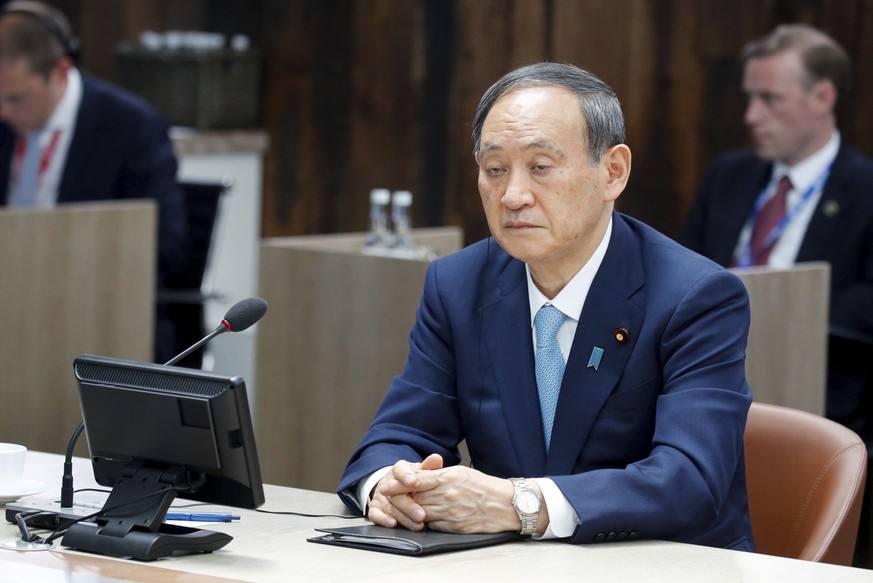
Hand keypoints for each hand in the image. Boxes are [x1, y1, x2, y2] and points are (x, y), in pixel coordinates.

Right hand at [367, 453, 443, 530]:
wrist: (396, 488)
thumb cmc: (414, 480)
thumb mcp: (422, 472)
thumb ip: (429, 466)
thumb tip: (437, 458)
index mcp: (399, 469)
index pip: (401, 470)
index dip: (406, 476)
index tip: (414, 482)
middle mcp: (387, 482)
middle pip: (396, 493)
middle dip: (410, 505)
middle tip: (422, 515)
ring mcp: (380, 496)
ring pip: (389, 506)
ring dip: (403, 517)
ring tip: (417, 525)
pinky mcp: (374, 508)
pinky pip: (375, 514)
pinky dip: (383, 519)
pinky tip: (393, 524)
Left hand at [368, 453, 524, 533]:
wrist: (506, 505)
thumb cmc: (484, 486)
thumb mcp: (461, 473)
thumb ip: (439, 475)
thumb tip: (420, 476)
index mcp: (449, 478)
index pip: (417, 481)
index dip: (399, 484)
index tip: (387, 486)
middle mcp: (448, 495)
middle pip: (415, 498)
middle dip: (400, 499)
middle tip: (387, 498)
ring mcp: (450, 513)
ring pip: (421, 513)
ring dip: (409, 512)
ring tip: (400, 510)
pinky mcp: (454, 527)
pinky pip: (433, 525)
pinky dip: (425, 522)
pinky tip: (420, 519)